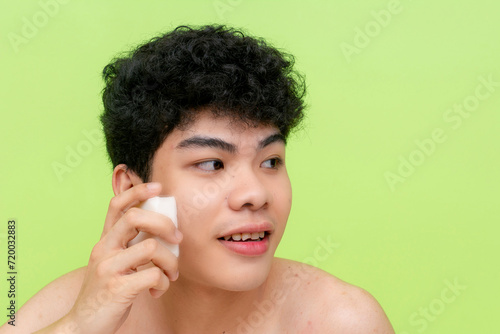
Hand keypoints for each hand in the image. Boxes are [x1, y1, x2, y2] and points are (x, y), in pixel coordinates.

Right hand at [41, 182, 181, 333]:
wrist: (82, 326)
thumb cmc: (106, 293)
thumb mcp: (113, 263)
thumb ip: (130, 246)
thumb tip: (164, 230)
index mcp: (104, 241)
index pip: (116, 205)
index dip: (137, 191)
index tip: (158, 187)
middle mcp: (103, 249)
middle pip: (136, 217)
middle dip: (164, 223)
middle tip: (177, 238)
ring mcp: (108, 268)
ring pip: (152, 247)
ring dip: (171, 262)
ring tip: (170, 274)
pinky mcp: (117, 287)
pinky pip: (154, 274)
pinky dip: (163, 283)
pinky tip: (157, 291)